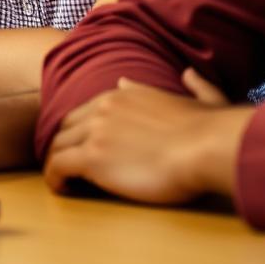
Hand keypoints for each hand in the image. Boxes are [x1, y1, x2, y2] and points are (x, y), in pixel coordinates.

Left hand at [42, 68, 253, 204]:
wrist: (206, 147)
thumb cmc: (211, 131)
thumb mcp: (200, 99)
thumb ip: (190, 86)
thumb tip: (186, 74)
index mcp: (122, 95)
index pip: (86, 111)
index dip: (81, 130)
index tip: (84, 146)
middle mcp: (103, 108)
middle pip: (66, 127)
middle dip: (65, 145)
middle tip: (69, 166)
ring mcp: (95, 132)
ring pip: (57, 146)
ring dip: (57, 163)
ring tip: (64, 180)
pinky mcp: (92, 158)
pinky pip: (57, 166)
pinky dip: (53, 178)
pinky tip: (60, 188)